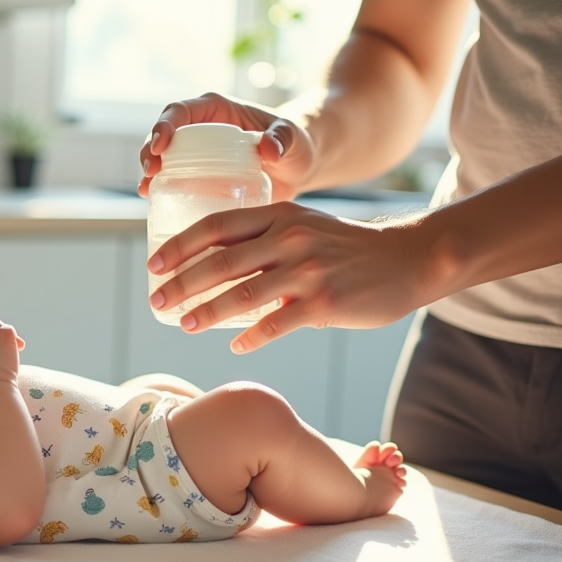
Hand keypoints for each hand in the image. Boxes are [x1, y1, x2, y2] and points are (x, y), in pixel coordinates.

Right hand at [138, 93, 315, 200]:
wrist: (297, 168)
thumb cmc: (295, 144)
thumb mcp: (292, 138)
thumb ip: (283, 138)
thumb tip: (269, 149)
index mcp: (217, 110)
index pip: (182, 111)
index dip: (165, 125)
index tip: (160, 145)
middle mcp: (200, 130)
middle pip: (164, 135)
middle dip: (149, 151)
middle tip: (150, 173)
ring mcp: (196, 156)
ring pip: (162, 159)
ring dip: (149, 172)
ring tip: (146, 190)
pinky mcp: (197, 178)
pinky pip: (173, 181)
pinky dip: (160, 191)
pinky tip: (152, 203)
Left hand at [148, 201, 431, 352]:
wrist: (407, 259)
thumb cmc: (346, 247)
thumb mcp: (304, 226)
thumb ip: (264, 238)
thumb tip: (215, 264)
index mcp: (280, 215)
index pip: (216, 225)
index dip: (180, 245)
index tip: (154, 265)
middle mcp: (290, 239)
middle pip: (220, 262)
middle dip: (181, 284)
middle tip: (156, 301)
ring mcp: (308, 271)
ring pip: (242, 295)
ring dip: (207, 312)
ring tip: (184, 324)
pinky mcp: (325, 303)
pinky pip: (276, 324)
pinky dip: (251, 337)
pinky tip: (235, 346)